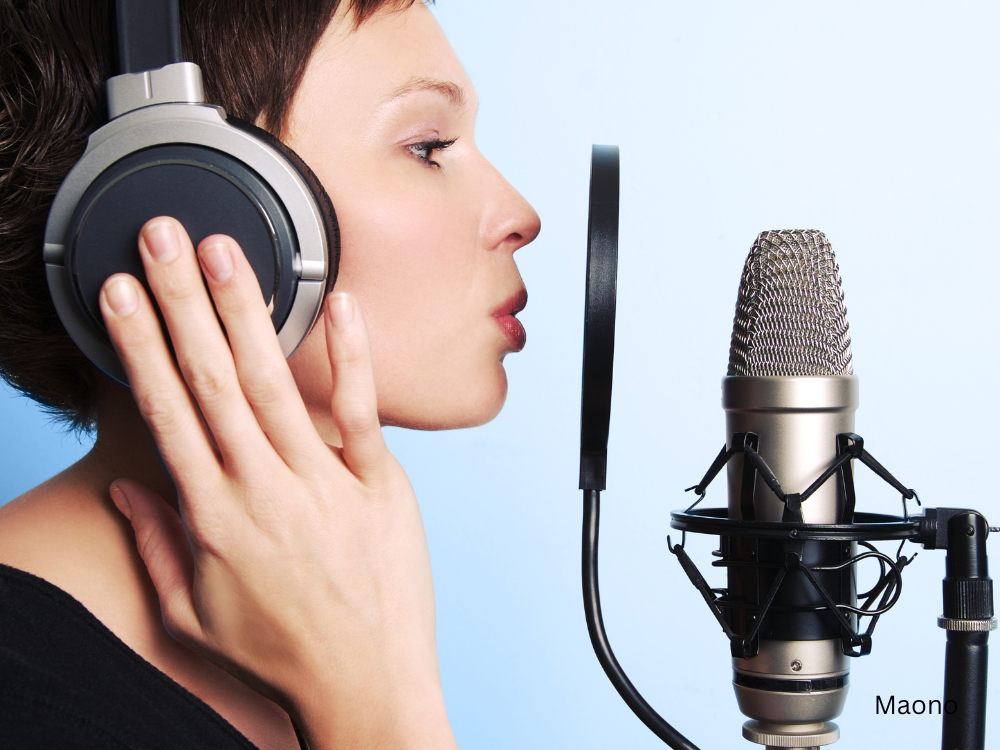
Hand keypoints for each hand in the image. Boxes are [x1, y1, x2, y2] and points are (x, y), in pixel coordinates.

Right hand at [99, 217, 456, 749]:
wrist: (366, 686)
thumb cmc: (281, 654)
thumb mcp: (194, 614)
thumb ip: (157, 543)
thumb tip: (133, 486)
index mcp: (214, 515)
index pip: (167, 411)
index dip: (141, 345)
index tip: (122, 294)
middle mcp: (265, 488)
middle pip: (214, 380)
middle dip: (183, 303)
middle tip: (163, 238)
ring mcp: (325, 483)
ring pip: (278, 384)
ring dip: (248, 314)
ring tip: (225, 253)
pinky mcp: (379, 485)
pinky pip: (361, 411)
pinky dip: (350, 355)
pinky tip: (340, 303)